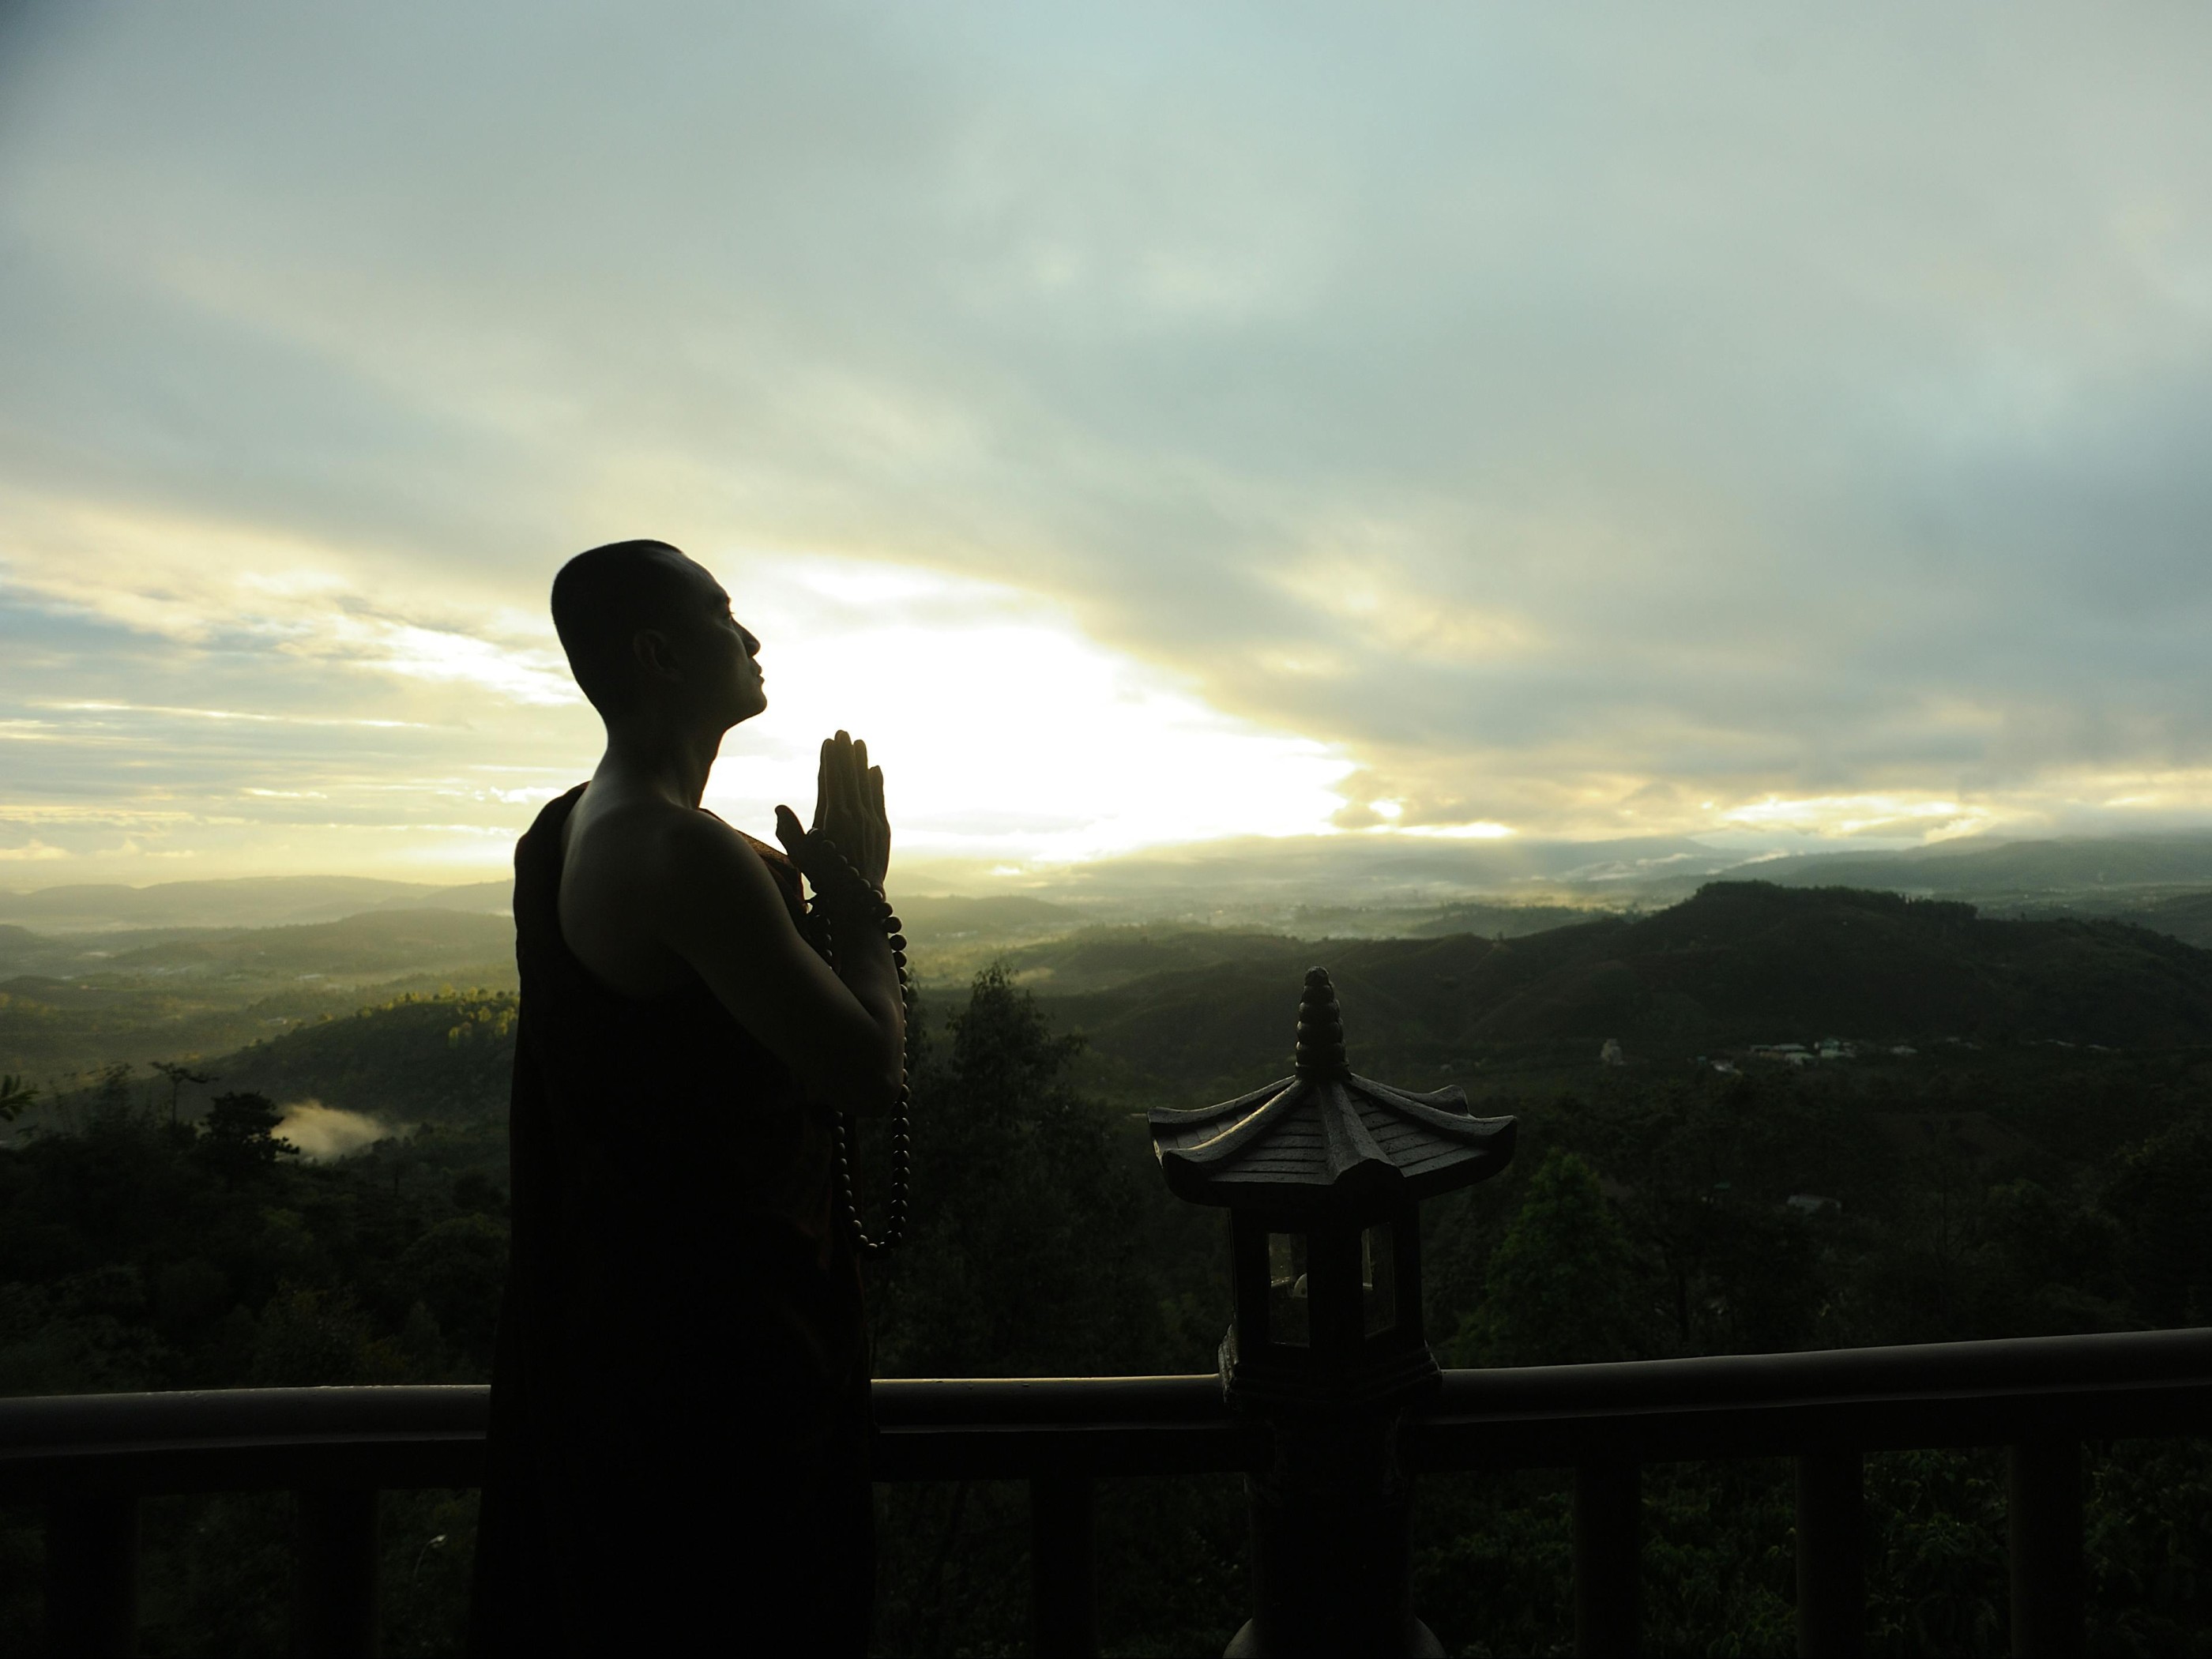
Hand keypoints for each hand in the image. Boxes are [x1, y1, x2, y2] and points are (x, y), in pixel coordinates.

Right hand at [775, 729, 890, 890]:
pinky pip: (879, 799)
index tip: (829, 742)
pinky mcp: (882, 829)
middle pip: (849, 777)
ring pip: (865, 784)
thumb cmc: (824, 878)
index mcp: (833, 818)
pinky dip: (877, 782)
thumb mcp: (801, 856)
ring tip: (859, 742)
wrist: (858, 899)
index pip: (831, 781)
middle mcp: (854, 815)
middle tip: (843, 732)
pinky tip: (875, 769)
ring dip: (862, 762)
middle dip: (846, 753)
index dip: (830, 760)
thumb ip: (789, 831)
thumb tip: (780, 807)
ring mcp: (870, 821)